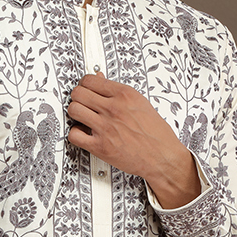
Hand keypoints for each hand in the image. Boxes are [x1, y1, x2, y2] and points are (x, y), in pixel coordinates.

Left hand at [67, 73, 201, 208]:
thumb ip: (118, 92)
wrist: (163, 156)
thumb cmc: (156, 133)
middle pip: (78, 93)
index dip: (84, 85)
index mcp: (124, 94)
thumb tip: (100, 80)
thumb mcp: (140, 103)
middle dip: (77, 98)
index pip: (90, 80)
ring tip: (82, 118)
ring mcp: (105, 127)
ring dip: (75, 114)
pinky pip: (74, 135)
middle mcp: (113, 109)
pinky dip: (75, 134)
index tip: (85, 90)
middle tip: (82, 104)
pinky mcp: (100, 146)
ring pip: (73, 110)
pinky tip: (84, 134)